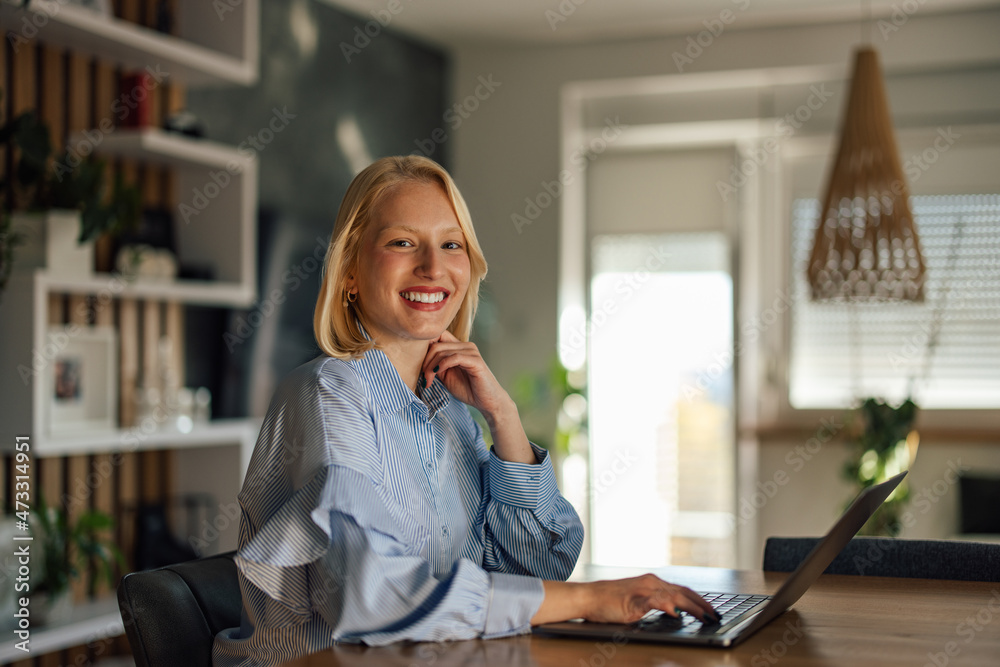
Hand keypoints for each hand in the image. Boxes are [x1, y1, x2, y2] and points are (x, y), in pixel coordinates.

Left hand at [421, 330, 510, 418]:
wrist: (488, 402)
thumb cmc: (468, 389)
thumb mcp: (446, 375)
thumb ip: (435, 365)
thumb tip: (417, 359)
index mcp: (458, 347)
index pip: (437, 335)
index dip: (424, 347)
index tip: (417, 365)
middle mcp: (465, 345)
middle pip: (436, 344)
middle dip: (425, 361)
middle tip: (423, 378)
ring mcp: (471, 351)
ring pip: (442, 351)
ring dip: (431, 367)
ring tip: (428, 381)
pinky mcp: (475, 360)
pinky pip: (454, 357)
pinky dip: (442, 366)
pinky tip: (437, 375)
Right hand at [532, 575, 719, 625]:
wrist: (587, 597)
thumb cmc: (609, 601)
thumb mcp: (637, 602)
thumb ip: (655, 604)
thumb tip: (674, 612)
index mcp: (652, 583)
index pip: (683, 590)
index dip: (700, 600)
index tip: (712, 610)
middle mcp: (650, 583)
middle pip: (683, 591)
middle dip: (703, 604)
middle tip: (716, 616)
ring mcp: (642, 590)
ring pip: (673, 595)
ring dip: (692, 606)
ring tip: (705, 616)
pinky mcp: (632, 600)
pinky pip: (652, 601)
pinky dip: (666, 605)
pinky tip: (675, 611)